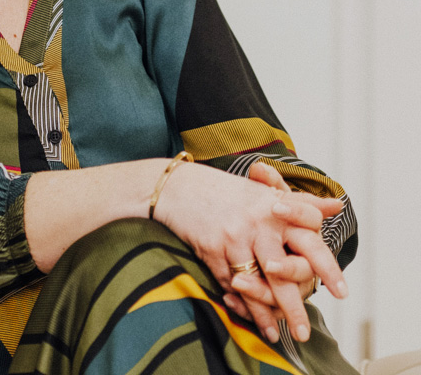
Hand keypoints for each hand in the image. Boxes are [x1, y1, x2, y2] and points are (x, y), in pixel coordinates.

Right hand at [152, 159, 345, 343]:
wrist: (178, 185)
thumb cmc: (222, 189)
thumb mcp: (262, 192)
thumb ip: (301, 203)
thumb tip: (338, 207)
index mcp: (276, 206)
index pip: (310, 238)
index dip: (326, 267)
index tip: (342, 293)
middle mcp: (259, 221)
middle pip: (286, 270)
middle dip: (296, 304)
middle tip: (305, 331)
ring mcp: (235, 236)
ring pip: (258, 283)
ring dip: (269, 314)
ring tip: (280, 335)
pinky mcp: (213, 248)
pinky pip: (231, 283)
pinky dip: (241, 304)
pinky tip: (250, 319)